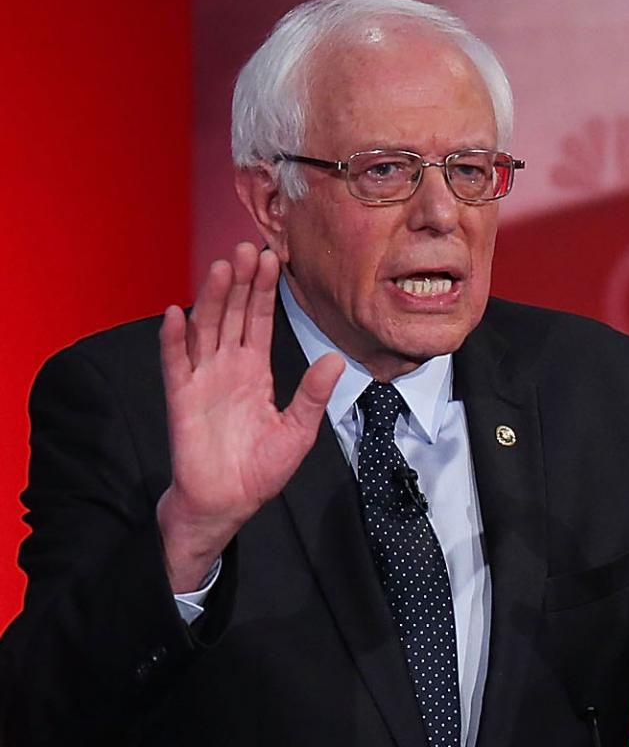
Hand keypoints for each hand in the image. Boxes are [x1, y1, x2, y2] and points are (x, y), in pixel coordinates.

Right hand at [155, 243, 344, 590]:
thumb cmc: (260, 469)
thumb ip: (313, 395)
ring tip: (222, 267)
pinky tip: (178, 313)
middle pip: (233, 315)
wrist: (229, 500)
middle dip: (240, 282)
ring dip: (212, 298)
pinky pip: (176, 362)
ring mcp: (202, 379)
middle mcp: (226, 367)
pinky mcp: (182, 398)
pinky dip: (174, 339)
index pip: (259, 321)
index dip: (263, 291)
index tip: (271, 258)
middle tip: (247, 246)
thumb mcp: (298, 431)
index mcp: (254, 372)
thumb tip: (336, 361)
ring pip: (206, 329)